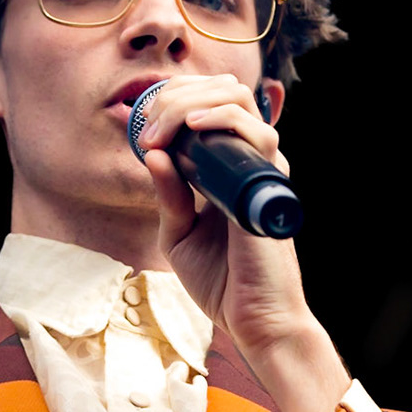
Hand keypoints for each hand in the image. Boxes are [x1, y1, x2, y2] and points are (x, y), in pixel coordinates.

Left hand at [137, 75, 349, 411]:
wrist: (251, 321)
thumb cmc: (220, 281)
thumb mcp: (178, 232)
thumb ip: (168, 194)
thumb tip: (153, 153)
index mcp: (228, 167)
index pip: (209, 102)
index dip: (173, 96)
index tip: (140, 120)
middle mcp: (248, 161)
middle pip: (223, 90)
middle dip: (176, 92)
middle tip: (146, 122)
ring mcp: (262, 169)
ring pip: (239, 99)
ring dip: (192, 102)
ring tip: (162, 128)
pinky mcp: (270, 186)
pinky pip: (259, 134)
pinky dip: (224, 119)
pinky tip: (194, 127)